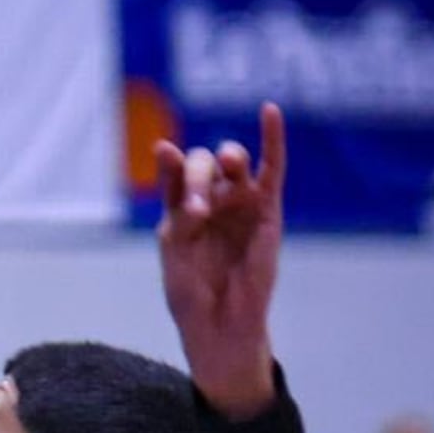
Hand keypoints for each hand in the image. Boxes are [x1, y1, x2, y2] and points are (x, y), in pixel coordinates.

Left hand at [157, 102, 283, 415]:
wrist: (218, 321)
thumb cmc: (190, 292)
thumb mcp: (174, 247)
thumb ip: (177, 207)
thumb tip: (174, 162)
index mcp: (181, 210)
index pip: (174, 173)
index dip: (169, 161)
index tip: (161, 150)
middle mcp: (211, 201)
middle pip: (204, 164)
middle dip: (198, 175)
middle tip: (197, 206)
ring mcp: (240, 204)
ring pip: (235, 163)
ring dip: (226, 160)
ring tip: (225, 173)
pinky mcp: (267, 210)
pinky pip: (273, 168)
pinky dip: (272, 139)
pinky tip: (269, 110)